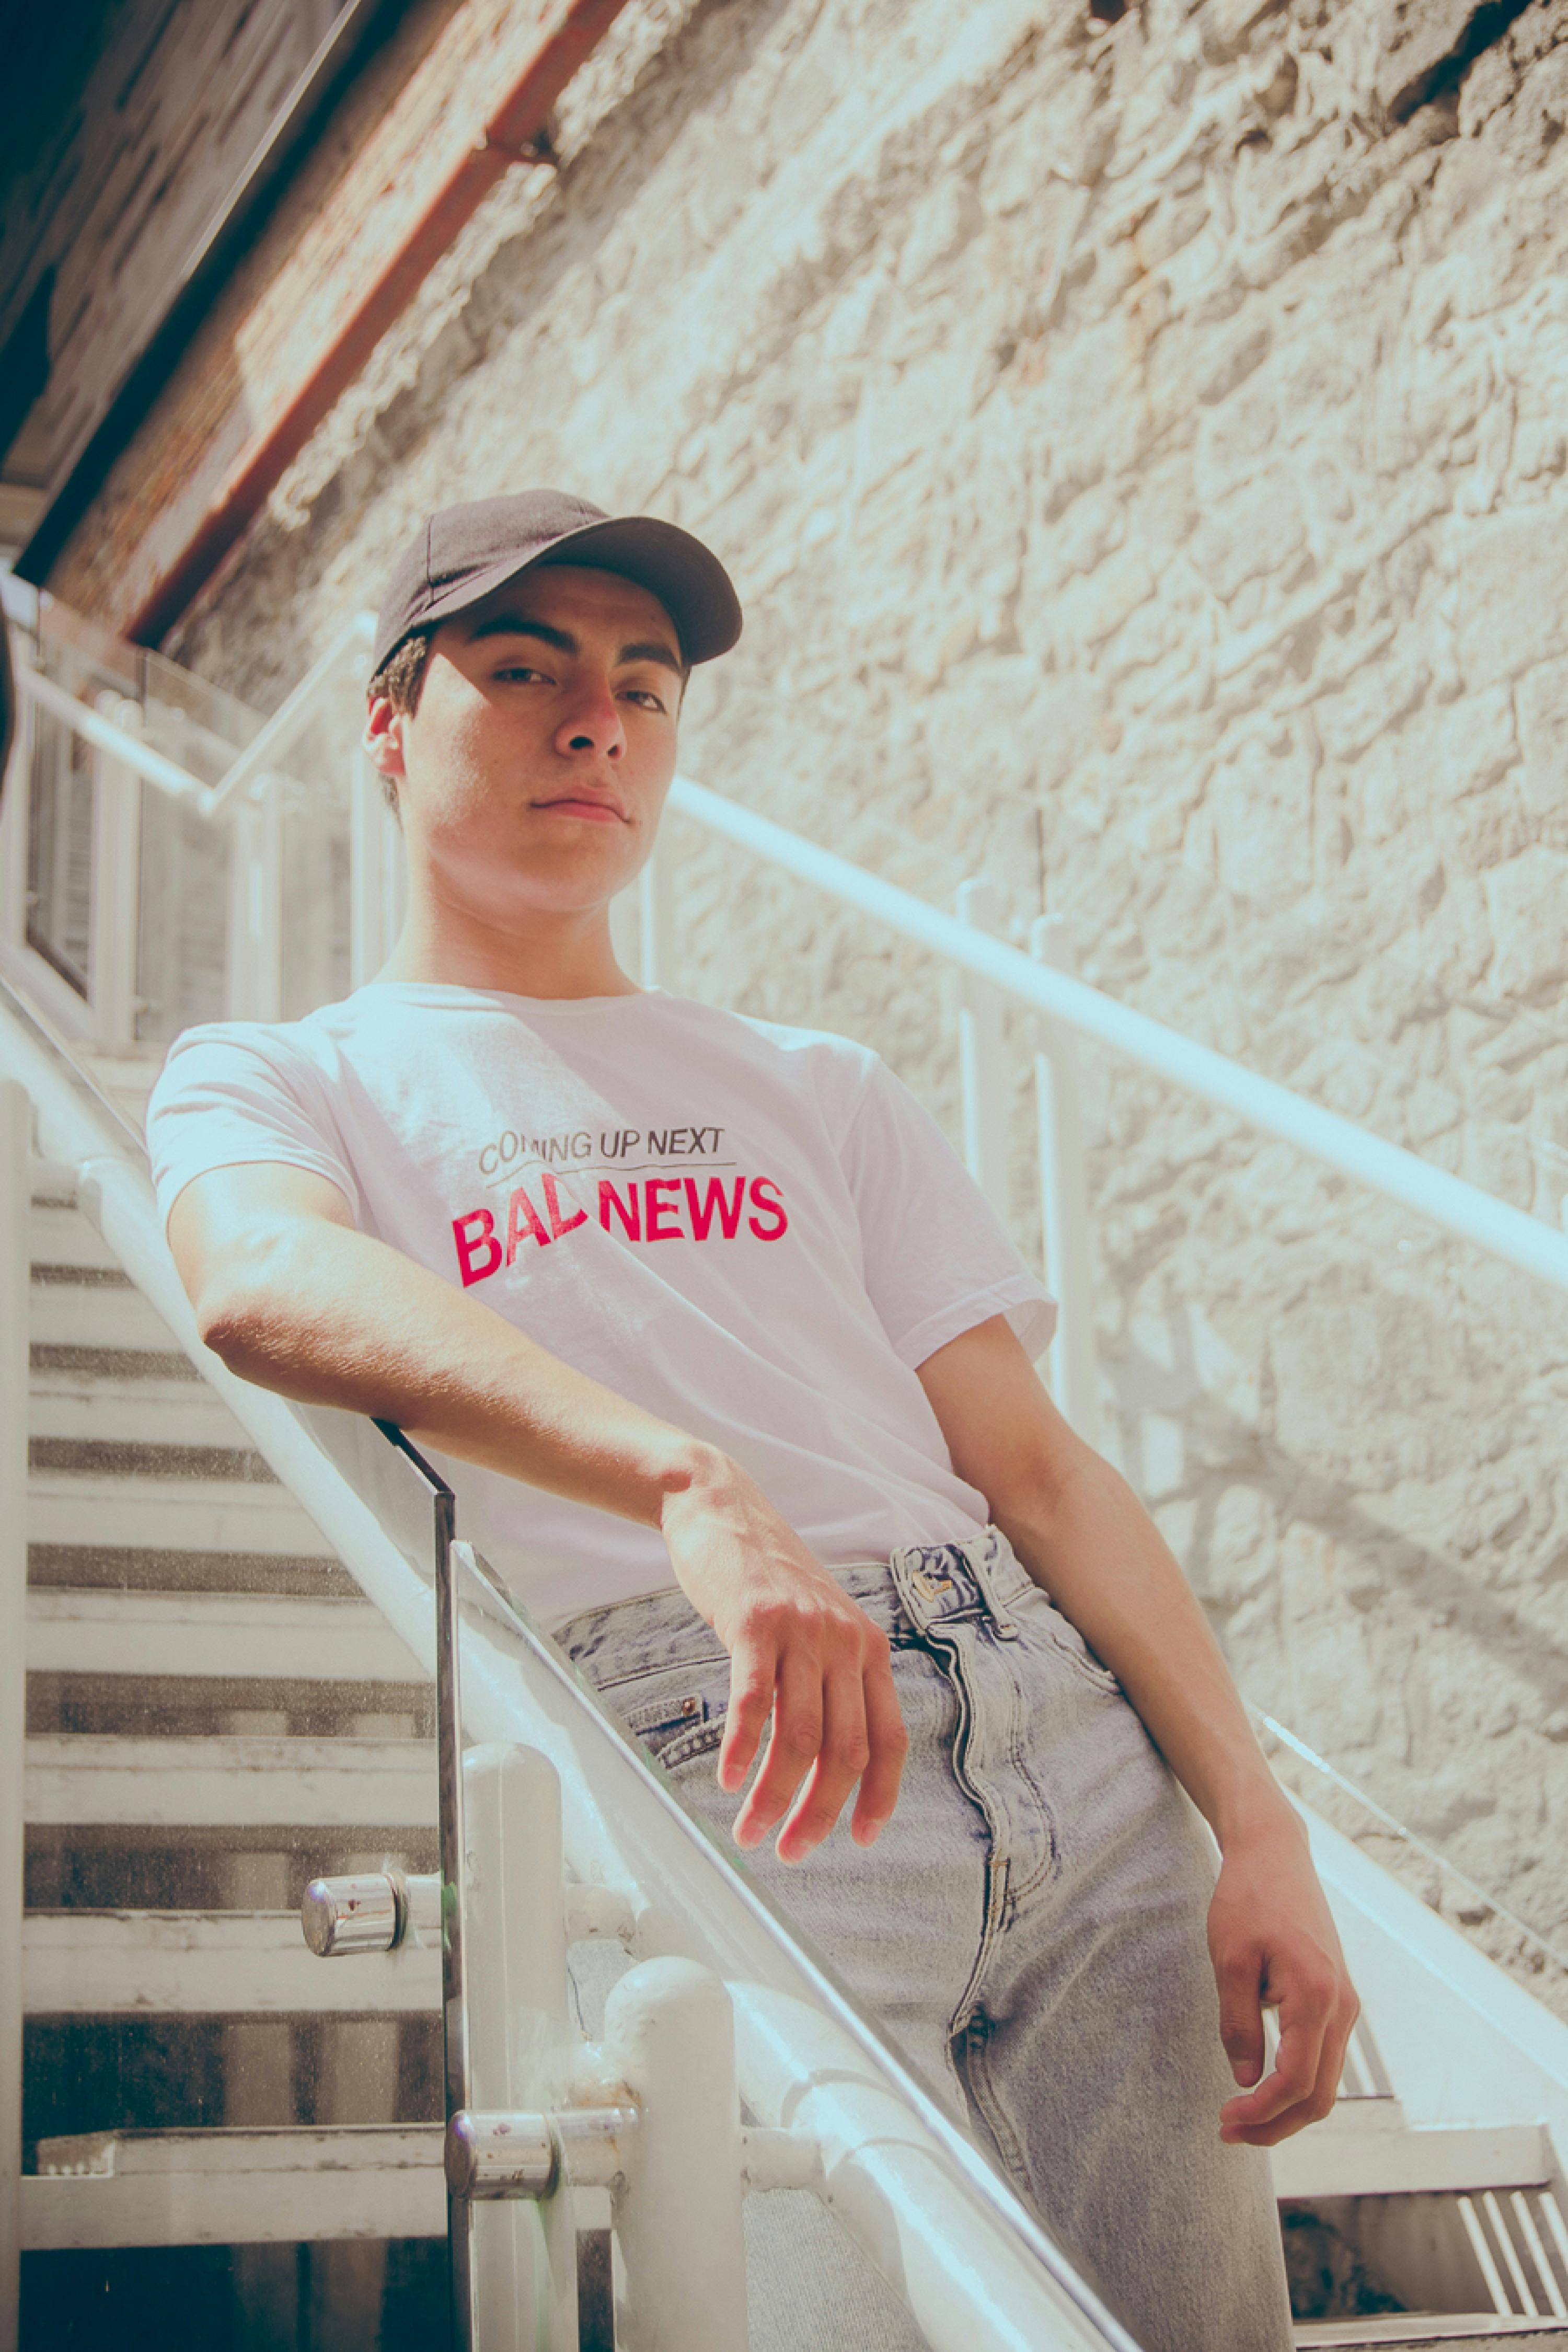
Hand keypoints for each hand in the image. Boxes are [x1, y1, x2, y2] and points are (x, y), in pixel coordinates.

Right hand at [660, 1451, 907, 1861]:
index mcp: (868, 1649)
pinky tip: (727, 1781)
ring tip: (749, 1832)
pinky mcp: (755, 1623)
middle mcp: (845, 1642)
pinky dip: (741, 1750)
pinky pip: (753, 1702)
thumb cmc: (765, 1577)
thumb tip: (825, 1759)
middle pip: (845, 1751)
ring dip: (774, 1797)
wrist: (722, 1508)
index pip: (890, 1739)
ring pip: (799, 1738)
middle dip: (819, 1814)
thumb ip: (829, 1679)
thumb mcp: (817, 1625)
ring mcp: (802, 1631)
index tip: (859, 1840)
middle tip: (788, 1851)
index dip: (880, 1797)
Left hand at [1208, 1808, 1358, 2145]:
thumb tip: (1246, 2081)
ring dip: (1286, 2109)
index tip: (1224, 2120)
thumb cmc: (1248, 1898)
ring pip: (1325, 2082)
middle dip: (1276, 2125)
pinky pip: (1324, 2058)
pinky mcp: (1337, 1998)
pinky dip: (1298, 2083)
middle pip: (1319, 2096)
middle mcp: (1343, 2007)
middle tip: (1228, 2131)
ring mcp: (1345, 2004)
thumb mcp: (1230, 1959)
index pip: (1296, 2082)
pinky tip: (1263, 2085)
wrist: (1275, 1853)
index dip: (1261, 2114)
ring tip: (1240, 2116)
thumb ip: (1239, 2024)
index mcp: (1318, 1996)